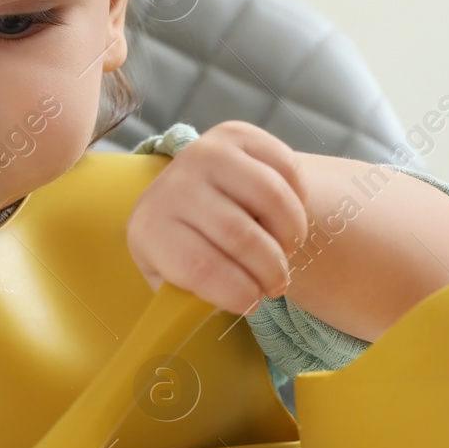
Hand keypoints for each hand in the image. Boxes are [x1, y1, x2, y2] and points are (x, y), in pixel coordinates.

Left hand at [126, 121, 309, 315]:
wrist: (189, 195)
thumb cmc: (185, 249)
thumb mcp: (174, 279)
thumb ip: (189, 299)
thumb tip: (211, 313)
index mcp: (149, 229)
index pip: (200, 268)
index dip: (238, 293)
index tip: (253, 303)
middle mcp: (172, 184)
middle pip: (240, 237)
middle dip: (270, 271)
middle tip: (277, 284)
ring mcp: (204, 153)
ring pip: (271, 199)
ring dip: (290, 235)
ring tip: (286, 250)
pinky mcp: (235, 134)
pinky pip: (286, 168)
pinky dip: (299, 200)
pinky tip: (287, 217)